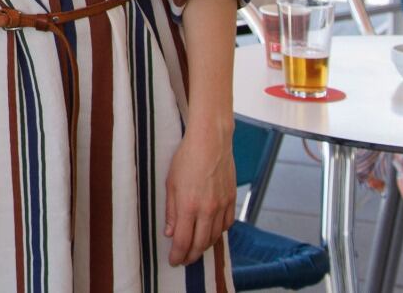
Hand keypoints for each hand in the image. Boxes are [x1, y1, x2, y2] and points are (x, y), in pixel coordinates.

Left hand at [164, 122, 234, 266]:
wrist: (211, 142)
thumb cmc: (186, 158)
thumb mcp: (170, 183)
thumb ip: (171, 210)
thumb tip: (170, 232)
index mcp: (188, 206)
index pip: (183, 240)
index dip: (178, 255)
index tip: (173, 261)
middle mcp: (207, 210)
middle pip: (200, 243)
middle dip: (191, 256)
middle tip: (184, 260)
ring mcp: (222, 205)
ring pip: (215, 236)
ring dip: (204, 246)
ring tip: (195, 249)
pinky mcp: (232, 200)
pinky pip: (226, 225)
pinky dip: (218, 233)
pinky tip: (211, 234)